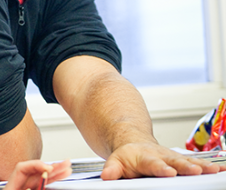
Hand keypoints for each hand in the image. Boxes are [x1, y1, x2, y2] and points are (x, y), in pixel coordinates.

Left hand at [4, 159, 70, 189]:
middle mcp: (18, 186)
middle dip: (51, 166)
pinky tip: (60, 177)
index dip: (36, 165)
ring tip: (67, 169)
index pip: (22, 167)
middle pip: (35, 172)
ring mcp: (25, 189)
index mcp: (10, 186)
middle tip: (65, 163)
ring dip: (55, 174)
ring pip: (42, 179)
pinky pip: (42, 186)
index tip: (48, 168)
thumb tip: (34, 185)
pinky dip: (52, 182)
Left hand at [101, 142, 225, 179]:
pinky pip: (197, 164)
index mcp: (144, 157)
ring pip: (188, 161)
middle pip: (174, 161)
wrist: (135, 144)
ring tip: (214, 171)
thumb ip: (113, 169)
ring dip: (201, 166)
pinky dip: (209, 167)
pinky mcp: (182, 161)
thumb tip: (106, 177)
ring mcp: (173, 158)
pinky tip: (220, 170)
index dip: (161, 168)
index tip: (169, 171)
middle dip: (185, 166)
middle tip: (195, 171)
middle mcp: (161, 156)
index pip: (153, 163)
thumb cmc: (127, 158)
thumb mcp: (116, 162)